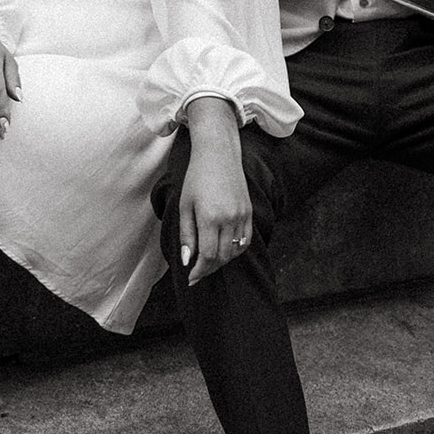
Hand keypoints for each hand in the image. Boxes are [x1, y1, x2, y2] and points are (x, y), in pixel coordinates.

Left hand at [179, 98, 252, 285]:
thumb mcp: (184, 206)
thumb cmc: (196, 178)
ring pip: (235, 251)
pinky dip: (236, 251)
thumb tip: (187, 260)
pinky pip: (245, 240)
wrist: (219, 155)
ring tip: (209, 263)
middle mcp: (229, 219)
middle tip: (197, 273)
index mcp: (210, 218)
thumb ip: (186, 235)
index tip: (191, 278)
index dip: (199, 271)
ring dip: (222, 261)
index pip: (208, 256)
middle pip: (222, 257)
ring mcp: (242, 216)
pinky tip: (225, 251)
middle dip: (209, 269)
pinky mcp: (249, 212)